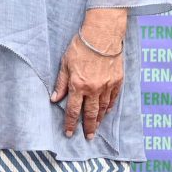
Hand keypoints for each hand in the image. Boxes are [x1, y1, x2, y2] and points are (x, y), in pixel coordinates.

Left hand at [50, 12, 126, 138]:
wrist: (102, 34)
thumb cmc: (81, 46)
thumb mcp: (65, 63)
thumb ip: (61, 83)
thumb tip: (54, 98)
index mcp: (78, 85)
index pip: (73, 110)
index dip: (70, 123)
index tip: (69, 133)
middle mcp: (93, 89)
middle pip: (90, 114)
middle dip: (88, 127)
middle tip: (88, 137)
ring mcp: (107, 85)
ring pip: (103, 108)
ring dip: (99, 119)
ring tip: (97, 127)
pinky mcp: (117, 80)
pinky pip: (113, 98)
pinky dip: (110, 106)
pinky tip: (107, 111)